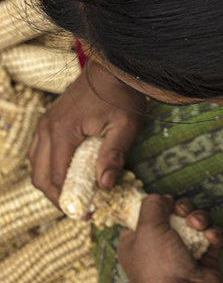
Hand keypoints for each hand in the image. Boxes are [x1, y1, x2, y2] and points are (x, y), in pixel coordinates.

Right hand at [29, 60, 146, 206]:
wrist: (114, 69)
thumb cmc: (122, 95)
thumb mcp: (124, 125)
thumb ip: (113, 155)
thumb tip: (104, 186)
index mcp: (62, 131)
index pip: (56, 178)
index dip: (68, 200)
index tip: (85, 213)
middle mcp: (47, 128)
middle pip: (41, 176)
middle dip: (58, 197)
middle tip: (79, 209)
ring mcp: (45, 124)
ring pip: (37, 166)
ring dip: (52, 184)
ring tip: (75, 196)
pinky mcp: (50, 121)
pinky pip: (40, 152)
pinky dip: (50, 168)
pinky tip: (69, 175)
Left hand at [118, 195, 222, 282]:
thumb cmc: (159, 266)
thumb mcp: (147, 228)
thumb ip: (151, 204)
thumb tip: (162, 197)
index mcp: (135, 243)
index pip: (143, 216)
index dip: (156, 205)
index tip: (164, 202)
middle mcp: (157, 248)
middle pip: (172, 215)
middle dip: (183, 210)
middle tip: (184, 213)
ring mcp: (181, 254)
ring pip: (194, 222)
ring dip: (200, 219)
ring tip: (199, 226)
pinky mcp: (203, 258)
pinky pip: (209, 236)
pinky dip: (212, 234)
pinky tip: (211, 238)